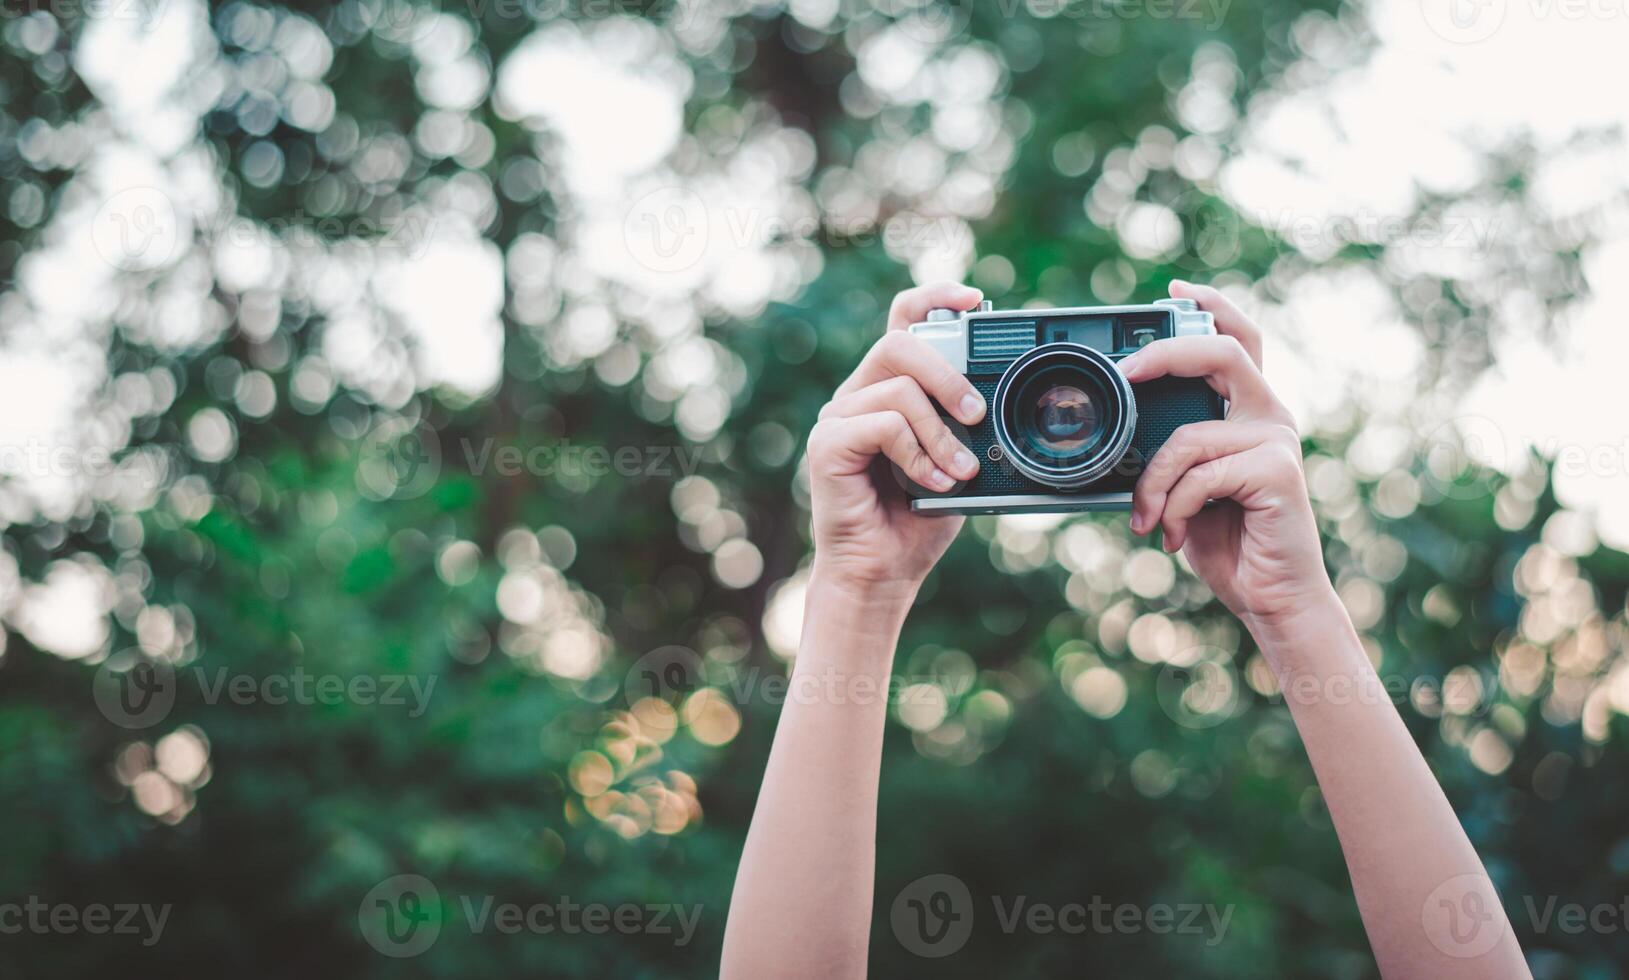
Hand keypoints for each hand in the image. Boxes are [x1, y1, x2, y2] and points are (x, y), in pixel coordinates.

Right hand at [806, 282, 987, 597]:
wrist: (883, 571)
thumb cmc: (918, 518)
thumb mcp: (959, 459)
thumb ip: (967, 423)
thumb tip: (999, 395)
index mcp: (888, 388)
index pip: (903, 323)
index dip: (935, 299)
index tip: (975, 300)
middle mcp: (859, 394)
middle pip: (901, 342)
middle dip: (948, 372)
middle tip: (978, 414)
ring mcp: (838, 417)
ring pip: (898, 388)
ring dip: (942, 432)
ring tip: (961, 471)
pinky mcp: (827, 444)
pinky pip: (884, 425)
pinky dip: (918, 455)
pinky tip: (934, 483)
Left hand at [1121, 281, 1331, 629]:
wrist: (1269, 598)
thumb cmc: (1226, 540)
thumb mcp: (1186, 484)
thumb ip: (1171, 448)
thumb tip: (1122, 423)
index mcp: (1249, 410)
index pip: (1237, 339)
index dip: (1211, 306)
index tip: (1174, 290)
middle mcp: (1269, 415)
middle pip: (1223, 353)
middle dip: (1167, 353)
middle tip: (1125, 371)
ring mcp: (1277, 440)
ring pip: (1188, 435)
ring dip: (1153, 484)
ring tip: (1148, 520)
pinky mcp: (1278, 470)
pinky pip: (1200, 474)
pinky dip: (1174, 507)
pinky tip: (1175, 536)